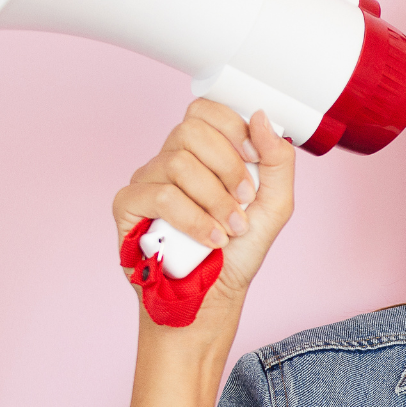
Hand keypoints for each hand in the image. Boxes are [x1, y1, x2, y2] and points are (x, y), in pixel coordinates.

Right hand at [113, 100, 295, 323]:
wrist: (214, 296)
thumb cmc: (238, 250)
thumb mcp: (274, 203)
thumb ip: (277, 159)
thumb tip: (261, 117)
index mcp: (201, 152)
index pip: (205, 110)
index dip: (232, 127)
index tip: (253, 157)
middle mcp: (170, 159)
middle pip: (191, 130)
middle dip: (228, 168)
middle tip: (244, 201)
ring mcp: (147, 180)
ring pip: (178, 163)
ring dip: (215, 200)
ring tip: (230, 229)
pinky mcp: (128, 205)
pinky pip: (159, 195)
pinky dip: (193, 219)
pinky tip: (209, 239)